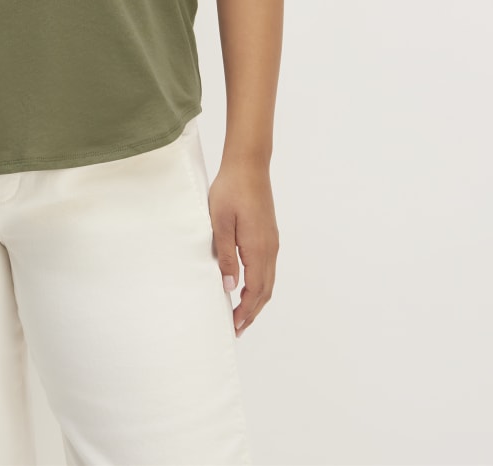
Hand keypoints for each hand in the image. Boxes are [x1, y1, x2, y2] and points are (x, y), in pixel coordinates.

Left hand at [207, 161, 278, 337]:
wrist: (248, 165)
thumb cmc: (231, 190)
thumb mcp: (220, 222)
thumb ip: (225, 255)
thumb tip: (229, 286)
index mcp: (258, 249)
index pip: (255, 291)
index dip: (244, 311)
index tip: (233, 326)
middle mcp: (270, 249)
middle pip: (265, 291)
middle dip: (252, 312)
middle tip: (237, 328)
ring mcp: (272, 241)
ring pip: (268, 280)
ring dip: (257, 300)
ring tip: (241, 313)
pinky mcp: (269, 234)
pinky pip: (268, 268)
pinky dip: (260, 285)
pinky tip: (248, 285)